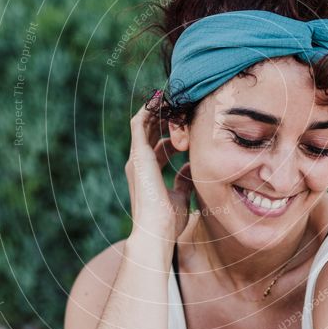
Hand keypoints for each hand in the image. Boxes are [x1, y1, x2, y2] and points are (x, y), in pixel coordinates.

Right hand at [124, 92, 193, 242]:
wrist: (156, 231)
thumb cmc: (169, 221)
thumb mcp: (181, 196)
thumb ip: (184, 180)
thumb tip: (191, 168)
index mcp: (148, 173)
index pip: (158, 147)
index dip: (172, 135)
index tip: (188, 126)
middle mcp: (139, 163)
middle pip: (150, 132)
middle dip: (164, 118)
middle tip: (180, 105)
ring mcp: (137, 158)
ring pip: (144, 124)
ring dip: (157, 110)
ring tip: (172, 97)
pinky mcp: (138, 154)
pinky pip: (139, 123)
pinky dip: (148, 110)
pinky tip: (161, 99)